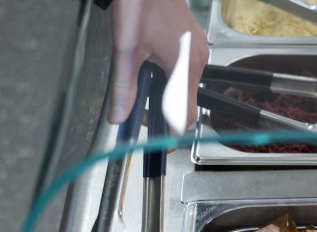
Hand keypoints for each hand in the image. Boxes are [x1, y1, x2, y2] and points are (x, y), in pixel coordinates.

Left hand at [109, 0, 208, 129]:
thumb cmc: (140, 2)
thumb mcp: (126, 50)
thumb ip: (124, 88)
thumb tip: (119, 116)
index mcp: (185, 65)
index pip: (186, 116)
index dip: (168, 130)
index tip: (151, 133)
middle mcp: (197, 60)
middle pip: (184, 104)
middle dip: (160, 109)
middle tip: (136, 103)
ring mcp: (197, 51)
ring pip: (182, 88)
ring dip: (162, 91)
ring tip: (140, 75)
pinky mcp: (192, 44)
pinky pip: (183, 71)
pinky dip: (166, 76)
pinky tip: (149, 63)